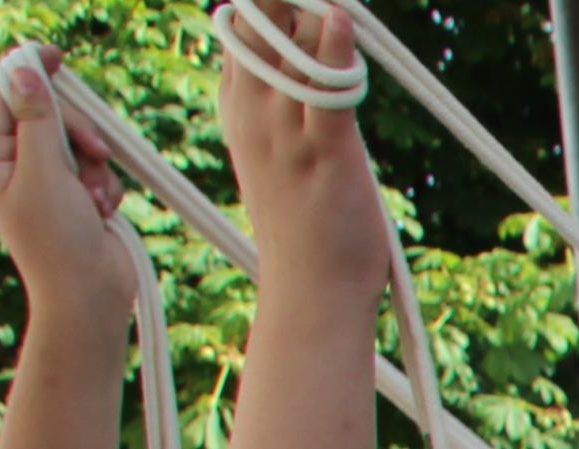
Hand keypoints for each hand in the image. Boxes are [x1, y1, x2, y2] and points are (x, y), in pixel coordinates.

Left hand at [0, 49, 132, 337]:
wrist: (90, 294)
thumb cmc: (57, 241)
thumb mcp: (43, 172)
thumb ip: (35, 119)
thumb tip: (24, 72)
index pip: (3, 97)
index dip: (27, 72)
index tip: (55, 56)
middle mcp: (15, 163)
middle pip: (48, 114)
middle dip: (76, 131)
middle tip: (93, 149)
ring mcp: (47, 178)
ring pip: (78, 141)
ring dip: (95, 165)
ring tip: (96, 196)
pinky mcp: (77, 192)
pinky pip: (96, 167)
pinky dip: (105, 184)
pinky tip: (103, 210)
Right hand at [215, 6, 388, 300]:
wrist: (311, 289)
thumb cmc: (302, 221)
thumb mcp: (273, 151)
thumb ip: (278, 102)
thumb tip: (298, 55)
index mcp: (239, 108)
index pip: (237, 30)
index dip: (265, 5)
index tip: (296, 3)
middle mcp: (255, 112)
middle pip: (257, 26)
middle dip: (283, 0)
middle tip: (315, 0)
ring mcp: (287, 133)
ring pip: (291, 50)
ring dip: (313, 15)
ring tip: (335, 6)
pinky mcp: (327, 154)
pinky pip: (326, 91)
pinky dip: (335, 50)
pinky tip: (341, 19)